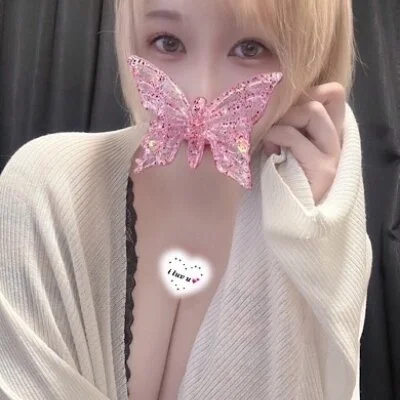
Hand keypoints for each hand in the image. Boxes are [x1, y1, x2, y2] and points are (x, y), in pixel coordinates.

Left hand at [263, 82, 345, 204]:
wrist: (286, 221)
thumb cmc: (278, 182)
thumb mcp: (283, 148)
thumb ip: (286, 128)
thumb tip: (271, 103)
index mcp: (327, 135)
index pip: (334, 95)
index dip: (311, 89)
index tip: (286, 105)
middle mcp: (335, 142)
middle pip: (323, 98)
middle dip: (291, 106)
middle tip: (273, 127)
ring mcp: (332, 155)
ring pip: (312, 112)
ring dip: (282, 122)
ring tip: (270, 142)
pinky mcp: (322, 169)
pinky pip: (294, 137)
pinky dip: (275, 138)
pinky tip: (270, 154)